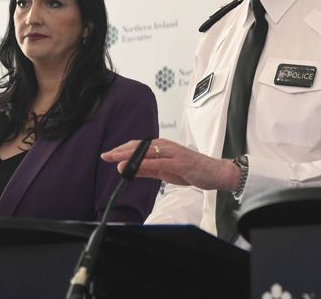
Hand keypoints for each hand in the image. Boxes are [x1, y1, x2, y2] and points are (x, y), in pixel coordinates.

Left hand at [101, 138, 239, 190]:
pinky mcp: (179, 162)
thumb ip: (147, 169)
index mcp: (163, 148)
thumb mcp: (165, 171)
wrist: (215, 173)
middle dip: (121, 150)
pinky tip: (134, 166)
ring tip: (114, 158)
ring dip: (130, 154)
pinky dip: (145, 163)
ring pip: (147, 151)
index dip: (122, 150)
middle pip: (140, 146)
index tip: (107, 154)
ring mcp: (173, 153)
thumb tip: (126, 169)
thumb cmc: (191, 170)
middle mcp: (166, 147)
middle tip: (105, 155)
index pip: (138, 146)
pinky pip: (159, 162)